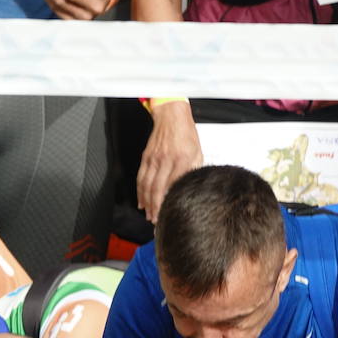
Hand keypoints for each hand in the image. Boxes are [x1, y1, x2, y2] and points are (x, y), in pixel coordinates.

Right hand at [137, 100, 202, 223]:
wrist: (172, 116)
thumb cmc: (186, 134)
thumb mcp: (197, 152)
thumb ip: (193, 171)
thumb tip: (189, 188)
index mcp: (182, 160)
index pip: (173, 187)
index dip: (168, 203)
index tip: (169, 215)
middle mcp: (166, 160)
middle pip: (157, 190)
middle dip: (155, 208)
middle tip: (155, 221)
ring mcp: (154, 159)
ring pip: (147, 186)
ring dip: (147, 203)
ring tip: (148, 215)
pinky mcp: (146, 158)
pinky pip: (141, 178)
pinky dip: (140, 192)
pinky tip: (141, 201)